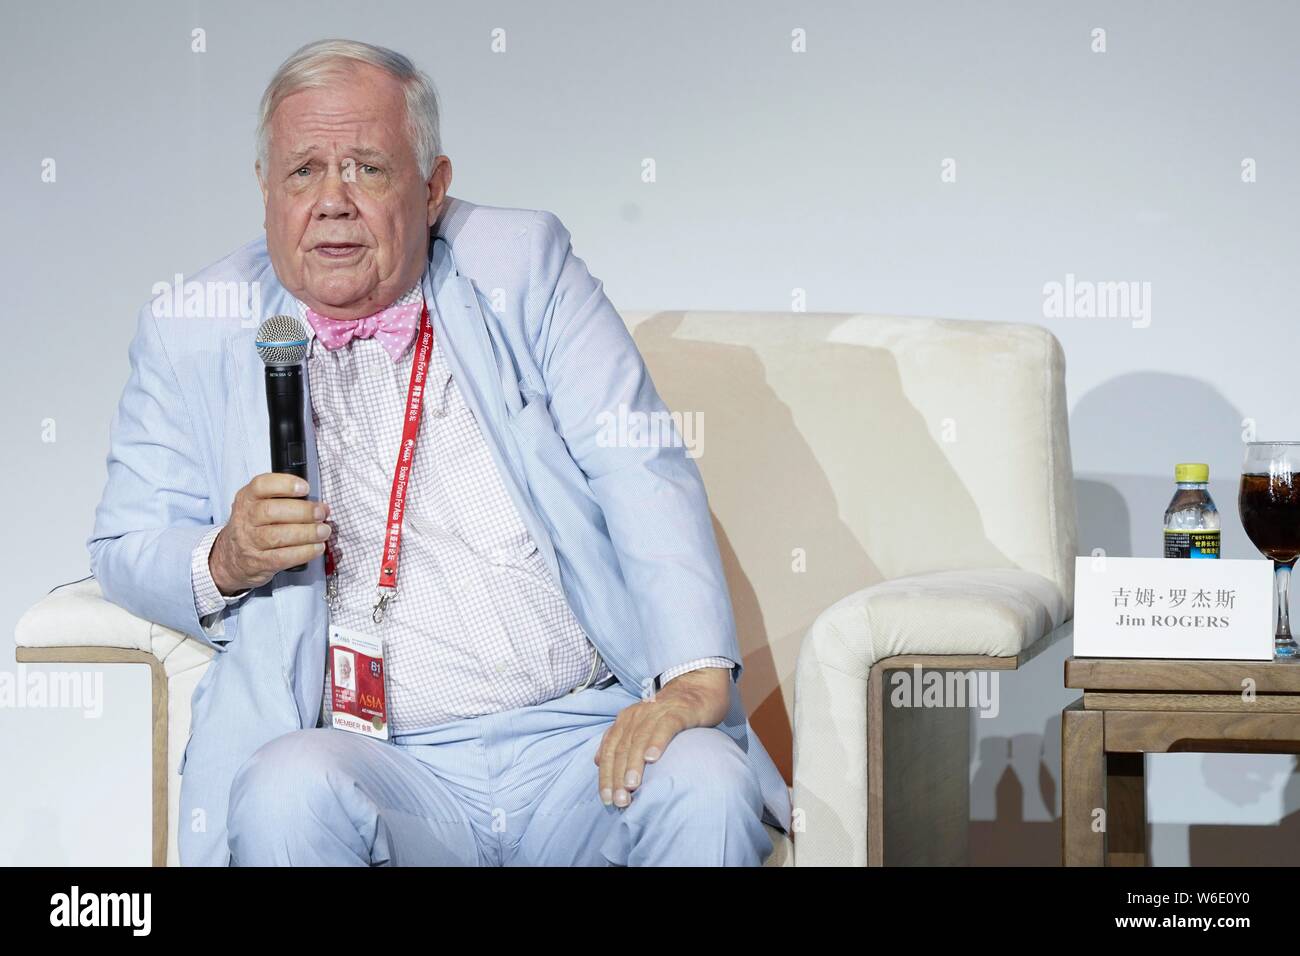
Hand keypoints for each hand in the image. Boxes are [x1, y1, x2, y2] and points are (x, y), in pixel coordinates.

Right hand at [209, 473, 330, 594]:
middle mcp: (245, 518)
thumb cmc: (254, 528)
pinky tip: (317, 548)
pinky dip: (304, 552)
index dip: (285, 485)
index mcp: (247, 499)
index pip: (261, 485)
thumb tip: (320, 506)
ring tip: (324, 531)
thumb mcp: (259, 506)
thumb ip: (285, 501)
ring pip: (278, 536)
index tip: (305, 488)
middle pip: (271, 511)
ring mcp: (249, 542)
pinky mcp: (258, 562)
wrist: (231, 558)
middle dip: (302, 511)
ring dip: (307, 533)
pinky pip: (283, 557)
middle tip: (321, 513)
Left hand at [593, 666, 730, 807]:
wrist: (696, 691)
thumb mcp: (640, 727)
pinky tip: (653, 758)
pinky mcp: (677, 712)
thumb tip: (597, 761)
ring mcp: (656, 712)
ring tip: (631, 786)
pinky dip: (657, 742)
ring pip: (640, 740)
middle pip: (622, 748)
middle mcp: (636, 716)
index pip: (610, 751)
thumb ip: (619, 743)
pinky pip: (664, 727)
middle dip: (618, 777)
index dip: (606, 775)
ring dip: (634, 764)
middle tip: (620, 801)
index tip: (608, 799)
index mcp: (624, 721)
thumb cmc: (667, 716)